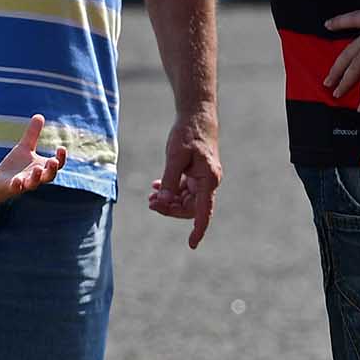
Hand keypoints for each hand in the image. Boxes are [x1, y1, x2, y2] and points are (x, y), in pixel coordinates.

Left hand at [0, 114, 66, 197]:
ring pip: (34, 183)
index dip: (61, 158)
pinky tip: (17, 180)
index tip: (62, 148)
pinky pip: (17, 188)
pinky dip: (18, 185)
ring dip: (36, 177)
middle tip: (53, 161)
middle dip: (52, 170)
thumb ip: (33, 134)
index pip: (57, 164)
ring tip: (37, 168)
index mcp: (42, 167)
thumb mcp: (25, 147)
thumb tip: (40, 115)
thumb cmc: (15, 164)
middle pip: (49, 176)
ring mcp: (25, 184)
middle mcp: (36, 177)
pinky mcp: (13, 187)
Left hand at [147, 114, 221, 248]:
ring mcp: (203, 179)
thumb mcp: (175, 156)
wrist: (196, 115)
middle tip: (151, 204)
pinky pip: (184, 190)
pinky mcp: (197, 174)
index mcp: (208, 179)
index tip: (192, 244)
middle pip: (190, 207)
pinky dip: (170, 191)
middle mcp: (209, 182)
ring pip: (185, 199)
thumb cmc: (188, 133)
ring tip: (151, 197)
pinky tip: (156, 187)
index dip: (198, 229)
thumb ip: (169, 180)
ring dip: (168, 201)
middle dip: (170, 209)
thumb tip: (162, 202)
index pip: (203, 211)